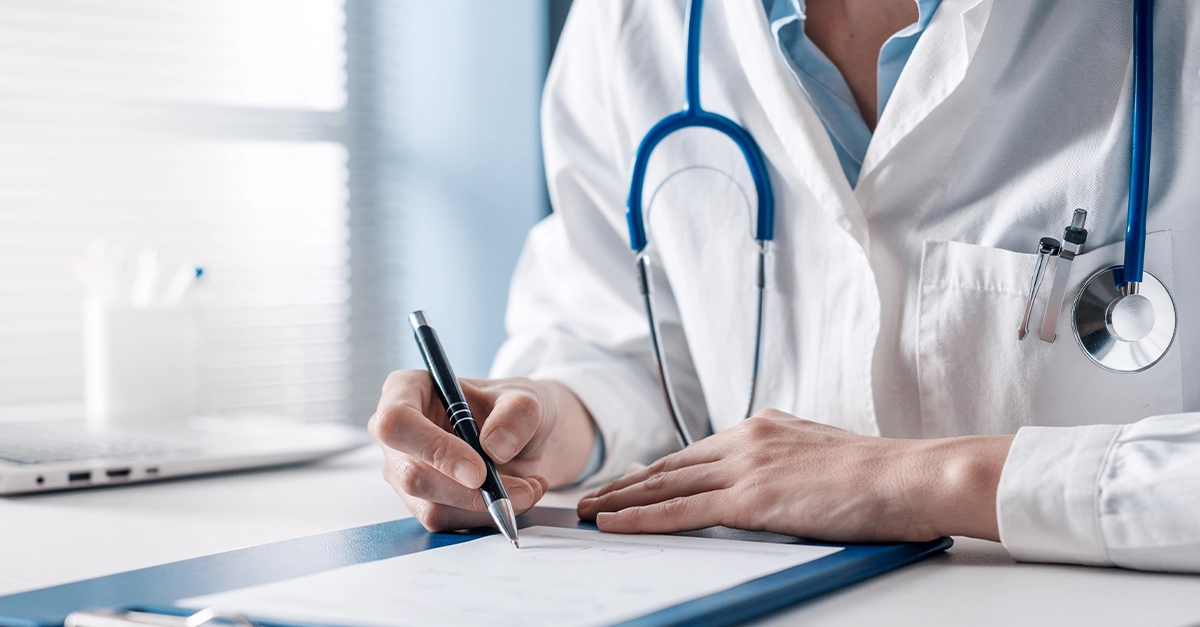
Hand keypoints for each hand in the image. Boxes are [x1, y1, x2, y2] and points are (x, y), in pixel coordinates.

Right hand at [370, 371, 594, 531]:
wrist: (527, 438)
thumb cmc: (513, 408)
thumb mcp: (526, 398)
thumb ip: (517, 414)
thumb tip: (496, 448)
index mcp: (406, 390)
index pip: (397, 422)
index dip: (434, 449)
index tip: (478, 471)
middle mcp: (398, 435)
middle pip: (413, 476)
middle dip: (469, 492)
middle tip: (520, 490)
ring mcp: (405, 472)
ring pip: (432, 507)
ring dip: (487, 507)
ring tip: (529, 488)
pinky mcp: (422, 503)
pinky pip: (449, 522)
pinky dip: (488, 516)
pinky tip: (516, 497)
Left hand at [577, 409, 1012, 542]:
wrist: (912, 475)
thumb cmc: (882, 476)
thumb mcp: (824, 458)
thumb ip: (787, 464)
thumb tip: (775, 484)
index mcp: (764, 427)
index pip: (696, 452)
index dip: (658, 469)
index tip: (630, 480)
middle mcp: (747, 438)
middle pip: (671, 464)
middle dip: (628, 482)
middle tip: (592, 495)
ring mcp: (746, 466)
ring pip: (666, 484)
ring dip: (621, 499)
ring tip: (589, 512)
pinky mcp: (751, 497)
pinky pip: (681, 510)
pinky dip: (641, 517)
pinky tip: (614, 524)